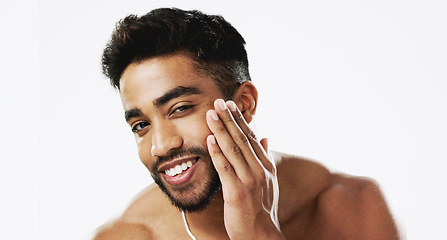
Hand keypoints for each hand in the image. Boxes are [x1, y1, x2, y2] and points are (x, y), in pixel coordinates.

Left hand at [206, 99, 284, 239]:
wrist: (260, 234)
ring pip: (233, 149)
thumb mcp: (269, 180)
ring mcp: (249, 180)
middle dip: (229, 118)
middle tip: (219, 101)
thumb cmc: (261, 207)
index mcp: (266, 164)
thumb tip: (266, 137)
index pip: (251, 136)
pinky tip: (209, 139)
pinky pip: (225, 167)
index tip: (230, 104)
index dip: (240, 119)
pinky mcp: (237, 191)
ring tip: (211, 113)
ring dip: (221, 129)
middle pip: (242, 138)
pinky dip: (216, 151)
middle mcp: (259, 169)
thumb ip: (265, 157)